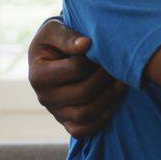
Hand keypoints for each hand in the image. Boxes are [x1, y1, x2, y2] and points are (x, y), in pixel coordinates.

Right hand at [28, 17, 127, 137]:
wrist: (57, 51)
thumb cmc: (57, 37)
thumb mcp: (54, 29)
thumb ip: (67, 36)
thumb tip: (85, 45)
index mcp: (38, 74)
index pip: (76, 69)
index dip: (96, 59)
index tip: (107, 50)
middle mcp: (44, 97)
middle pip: (83, 94)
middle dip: (106, 79)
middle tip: (120, 66)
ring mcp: (55, 112)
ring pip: (85, 114)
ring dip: (109, 99)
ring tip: (122, 82)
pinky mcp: (66, 121)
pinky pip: (82, 130)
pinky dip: (99, 121)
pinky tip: (113, 104)